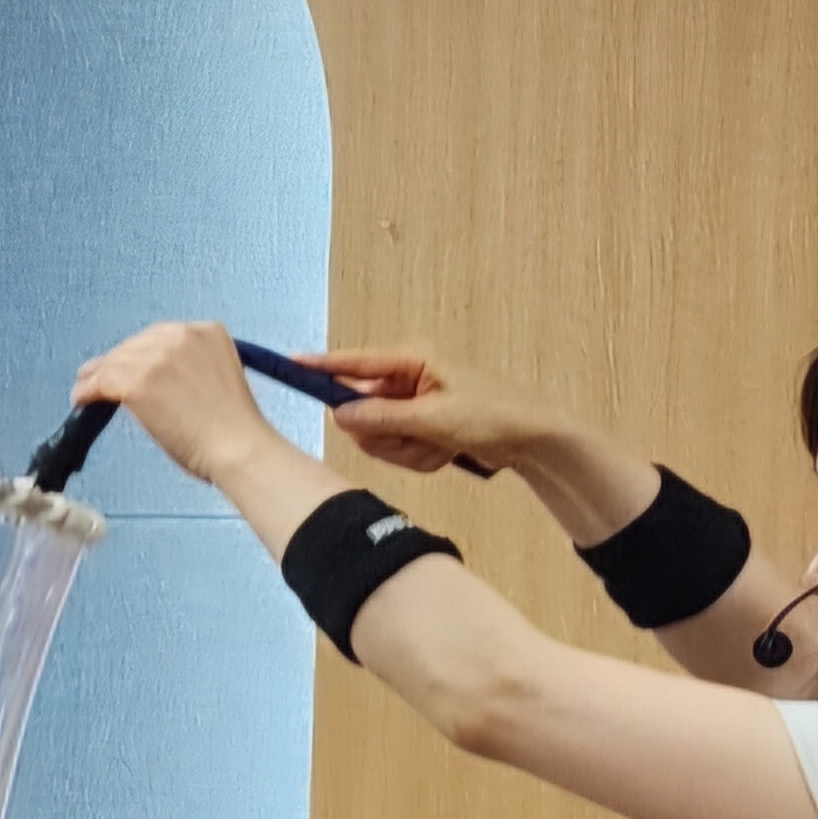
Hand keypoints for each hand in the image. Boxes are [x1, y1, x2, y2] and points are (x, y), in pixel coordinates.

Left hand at [67, 321, 287, 490]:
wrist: (237, 446)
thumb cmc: (233, 430)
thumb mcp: (217, 379)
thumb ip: (190, 369)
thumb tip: (158, 384)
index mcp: (207, 331)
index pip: (160, 336)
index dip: (138, 353)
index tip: (127, 365)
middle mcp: (182, 335)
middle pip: (134, 344)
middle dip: (116, 362)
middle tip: (98, 377)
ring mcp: (157, 357)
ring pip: (115, 362)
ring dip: (97, 377)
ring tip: (84, 389)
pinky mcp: (138, 381)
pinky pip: (103, 382)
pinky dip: (88, 391)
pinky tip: (81, 400)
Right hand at [303, 345, 560, 477]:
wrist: (529, 437)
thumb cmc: (489, 414)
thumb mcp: (433, 418)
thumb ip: (382, 417)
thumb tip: (340, 415)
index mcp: (410, 361)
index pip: (353, 363)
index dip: (320, 367)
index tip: (288, 364)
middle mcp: (405, 379)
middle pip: (361, 411)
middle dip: (384, 435)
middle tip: (416, 440)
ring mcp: (410, 404)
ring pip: (376, 436)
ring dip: (403, 450)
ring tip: (437, 446)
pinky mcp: (417, 426)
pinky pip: (395, 448)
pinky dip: (416, 457)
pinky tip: (442, 452)